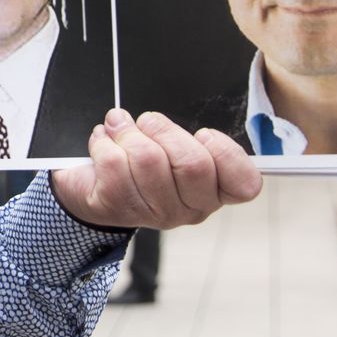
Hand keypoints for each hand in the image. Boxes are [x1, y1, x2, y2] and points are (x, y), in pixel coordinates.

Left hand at [49, 109, 261, 228]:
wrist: (91, 185)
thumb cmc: (140, 161)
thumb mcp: (175, 147)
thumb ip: (191, 139)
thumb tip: (203, 133)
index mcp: (213, 193)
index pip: (245, 184)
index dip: (226, 152)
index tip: (204, 134)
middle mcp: (190, 210)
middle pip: (193, 163)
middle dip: (164, 129)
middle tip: (147, 122)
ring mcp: (154, 215)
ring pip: (149, 158)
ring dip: (128, 132)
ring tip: (119, 129)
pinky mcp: (117, 209)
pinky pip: (114, 162)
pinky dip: (103, 142)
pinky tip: (102, 143)